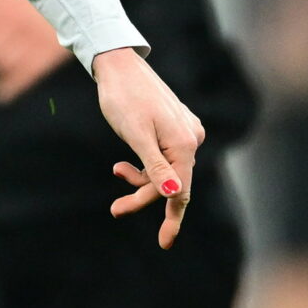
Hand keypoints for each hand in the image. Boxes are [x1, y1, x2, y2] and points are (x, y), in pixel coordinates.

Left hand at [92, 46, 203, 247]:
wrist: (117, 65)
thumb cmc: (122, 98)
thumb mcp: (135, 136)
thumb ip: (155, 166)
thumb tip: (174, 194)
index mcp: (184, 143)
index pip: (181, 191)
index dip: (172, 218)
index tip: (164, 242)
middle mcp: (192, 138)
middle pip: (173, 182)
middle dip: (144, 196)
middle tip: (115, 209)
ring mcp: (185, 131)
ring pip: (167, 170)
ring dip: (142, 179)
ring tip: (117, 170)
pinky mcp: (176, 127)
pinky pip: (165, 156)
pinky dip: (146, 164)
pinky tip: (124, 162)